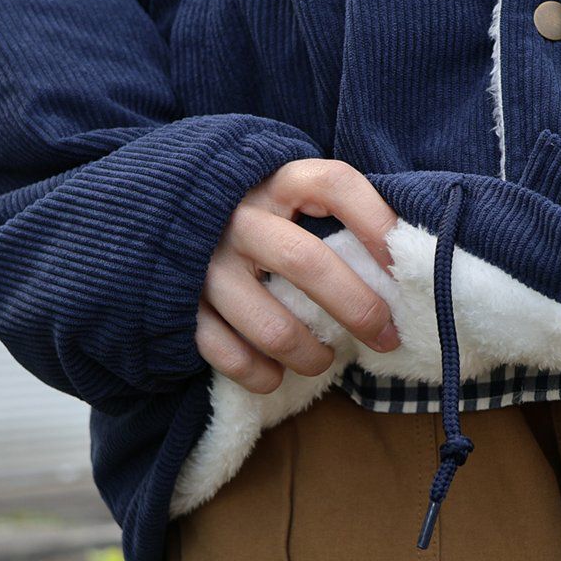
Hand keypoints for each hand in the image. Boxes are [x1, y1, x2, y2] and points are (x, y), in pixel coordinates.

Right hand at [196, 159, 399, 393]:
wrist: (158, 224)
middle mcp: (237, 220)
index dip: (376, 221)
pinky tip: (276, 374)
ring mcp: (206, 267)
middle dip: (358, 308)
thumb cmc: (248, 222)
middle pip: (307, 263)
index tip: (402, 261)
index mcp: (271, 184)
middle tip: (386, 337)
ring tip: (324, 359)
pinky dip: (263, 376)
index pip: (333, 184)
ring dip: (312, 355)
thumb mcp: (283, 198)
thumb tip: (400, 258)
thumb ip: (329, 212)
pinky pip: (231, 358)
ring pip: (274, 327)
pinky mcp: (182, 309)